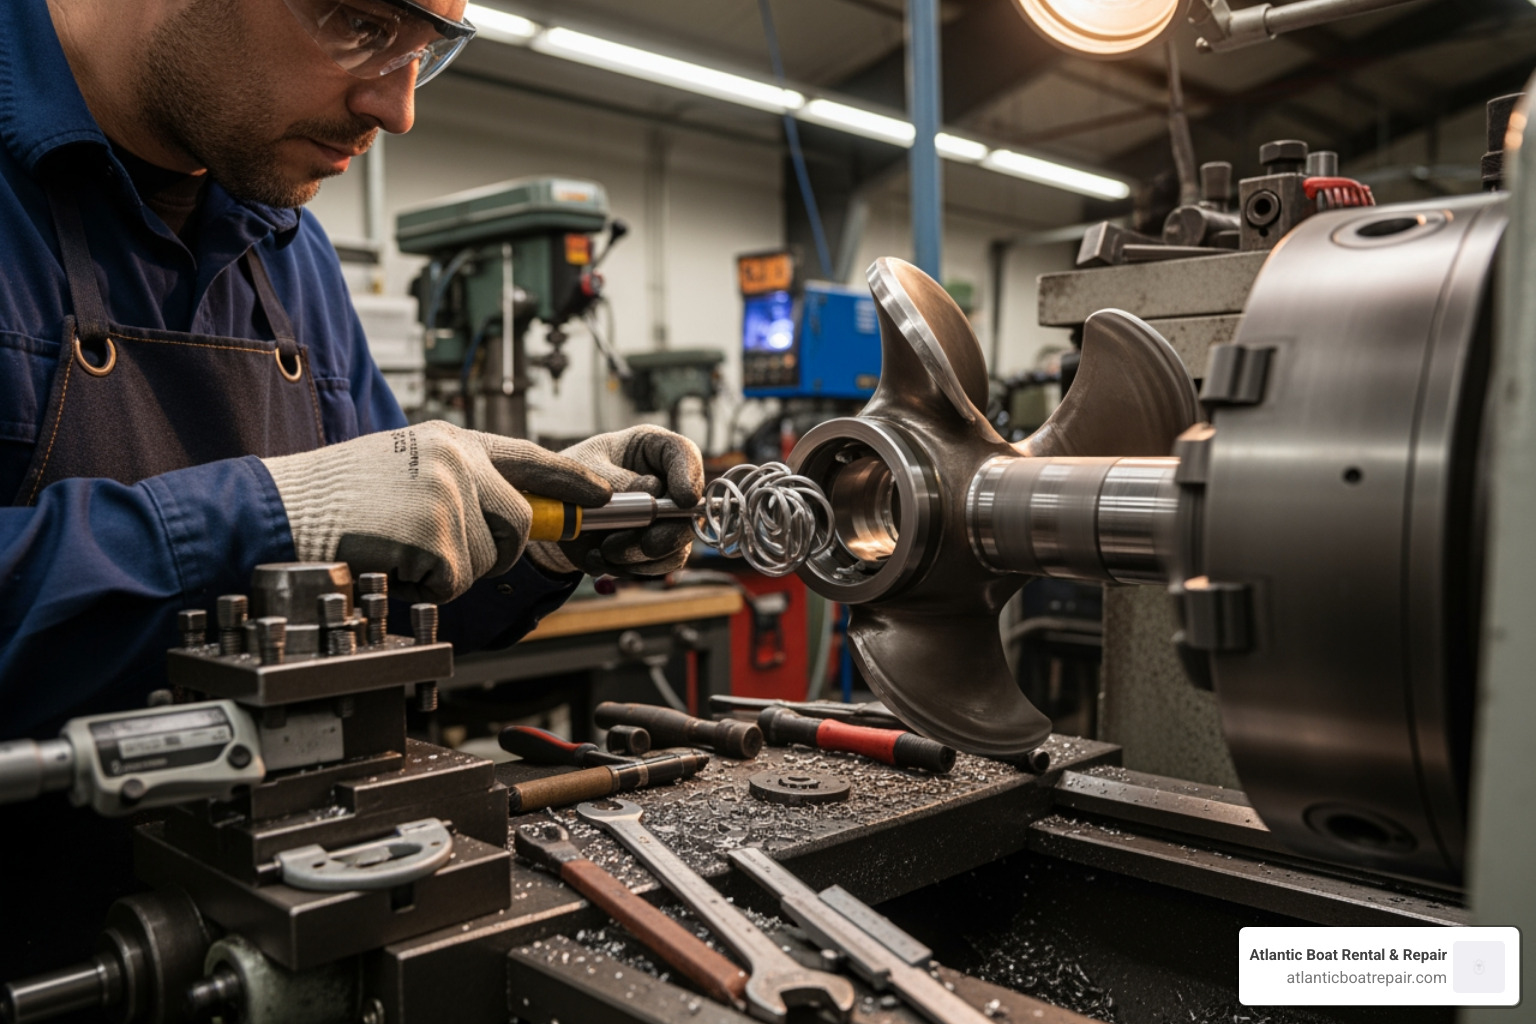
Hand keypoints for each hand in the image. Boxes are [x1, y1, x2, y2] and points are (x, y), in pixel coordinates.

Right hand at [262, 421, 611, 601]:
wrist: (274, 511)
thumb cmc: (330, 500)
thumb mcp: (402, 468)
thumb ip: (456, 481)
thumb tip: (506, 513)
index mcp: (449, 440)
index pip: (527, 455)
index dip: (568, 478)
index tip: (601, 494)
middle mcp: (457, 460)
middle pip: (520, 521)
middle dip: (492, 551)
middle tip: (442, 556)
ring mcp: (450, 496)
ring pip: (488, 559)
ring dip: (447, 573)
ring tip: (397, 550)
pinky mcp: (437, 536)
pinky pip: (456, 584)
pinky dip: (424, 589)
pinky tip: (389, 565)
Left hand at [528, 425, 703, 577]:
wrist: (560, 507)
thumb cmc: (574, 474)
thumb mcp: (584, 467)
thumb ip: (614, 478)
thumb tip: (650, 491)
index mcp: (655, 450)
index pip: (684, 454)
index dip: (690, 476)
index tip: (684, 499)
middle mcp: (670, 484)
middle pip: (690, 511)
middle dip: (667, 532)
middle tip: (645, 544)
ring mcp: (668, 520)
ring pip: (676, 546)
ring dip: (641, 554)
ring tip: (604, 549)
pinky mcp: (657, 548)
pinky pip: (657, 566)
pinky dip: (630, 568)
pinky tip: (600, 558)